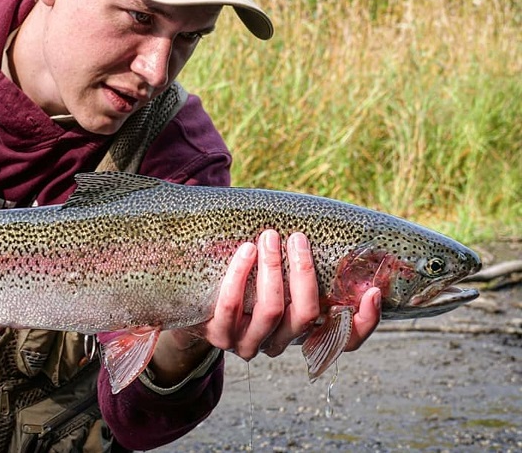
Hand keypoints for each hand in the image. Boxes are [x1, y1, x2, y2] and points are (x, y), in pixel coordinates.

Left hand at [149, 231, 380, 383]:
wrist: (196, 302)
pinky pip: (231, 305)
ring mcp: (249, 344)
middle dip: (304, 272)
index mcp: (301, 333)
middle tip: (296, 237)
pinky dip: (239, 275)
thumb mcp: (276, 275)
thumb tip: (321, 224)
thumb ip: (300, 262)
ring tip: (268, 236)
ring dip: (272, 268)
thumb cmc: (245, 280)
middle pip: (305, 314)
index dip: (364, 322)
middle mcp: (279, 343)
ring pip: (272, 309)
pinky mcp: (219, 337)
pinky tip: (244, 251)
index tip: (373, 291)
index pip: (344, 341)